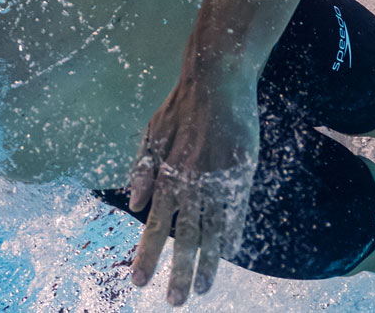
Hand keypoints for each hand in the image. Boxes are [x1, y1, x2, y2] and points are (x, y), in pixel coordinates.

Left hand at [127, 74, 258, 304]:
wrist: (216, 84)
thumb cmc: (179, 109)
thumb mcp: (150, 136)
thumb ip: (142, 171)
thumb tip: (133, 204)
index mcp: (166, 177)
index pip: (154, 227)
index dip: (147, 256)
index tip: (140, 282)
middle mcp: (191, 186)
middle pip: (185, 240)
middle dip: (178, 273)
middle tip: (173, 302)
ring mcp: (218, 184)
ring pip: (212, 234)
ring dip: (208, 265)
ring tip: (202, 291)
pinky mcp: (241, 177)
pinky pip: (236, 214)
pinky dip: (232, 236)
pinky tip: (229, 255)